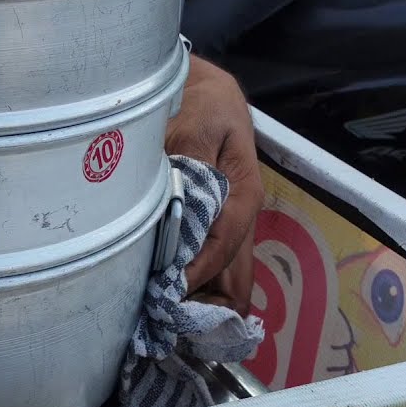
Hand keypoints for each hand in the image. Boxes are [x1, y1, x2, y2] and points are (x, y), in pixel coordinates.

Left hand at [165, 54, 263, 315]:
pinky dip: (195, 287)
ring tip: (163, 314)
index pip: (223, 247)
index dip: (195, 274)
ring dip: (202, 301)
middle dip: (208, 305)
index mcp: (242, 194)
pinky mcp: (215, 224)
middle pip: (237, 279)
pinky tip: (164, 294)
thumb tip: (178, 203)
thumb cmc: (202, 104)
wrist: (204, 88)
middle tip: (167, 318)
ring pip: (228, 280)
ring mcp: (230, 224)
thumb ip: (189, 162)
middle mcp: (241, 217)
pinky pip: (213, 267)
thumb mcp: (197, 124)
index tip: (164, 291)